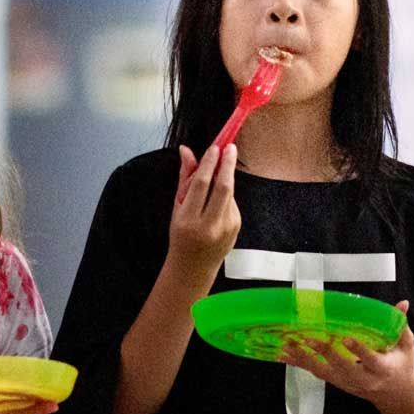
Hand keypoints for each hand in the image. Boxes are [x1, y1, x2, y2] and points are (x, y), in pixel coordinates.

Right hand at [168, 143, 240, 281]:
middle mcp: (209, 225)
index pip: (201, 185)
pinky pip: (232, 203)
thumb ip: (185, 178)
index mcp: (188, 220)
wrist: (193, 266)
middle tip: (230, 147)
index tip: (215, 147)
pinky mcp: (236, 227)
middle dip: (228, 165)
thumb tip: (186, 150)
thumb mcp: (177, 207)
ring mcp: (225, 228)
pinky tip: (217, 199)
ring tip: (220, 169)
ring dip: (226, 177)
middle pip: (223, 187)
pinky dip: (226, 195)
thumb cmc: (181, 234)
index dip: (209, 164)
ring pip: (229, 194)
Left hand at [279, 300, 413, 406]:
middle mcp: (363, 378)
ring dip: (304, 358)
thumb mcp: (406, 347)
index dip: (358, 350)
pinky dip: (299, 363)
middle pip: (342, 366)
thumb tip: (402, 304)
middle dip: (324, 353)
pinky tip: (284, 354)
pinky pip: (315, 372)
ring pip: (323, 371)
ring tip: (288, 345)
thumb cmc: (400, 364)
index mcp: (383, 368)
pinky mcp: (336, 382)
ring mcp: (347, 382)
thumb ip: (400, 326)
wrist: (394, 394)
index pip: (371, 359)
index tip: (346, 339)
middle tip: (308, 338)